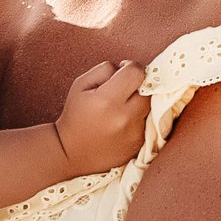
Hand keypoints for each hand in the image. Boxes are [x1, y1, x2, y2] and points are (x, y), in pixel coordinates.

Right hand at [53, 57, 149, 175]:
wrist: (71, 153)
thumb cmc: (75, 115)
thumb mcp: (81, 85)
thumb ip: (104, 70)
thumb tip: (126, 67)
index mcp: (107, 100)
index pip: (136, 73)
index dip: (131, 67)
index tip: (123, 71)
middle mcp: (123, 118)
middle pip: (147, 90)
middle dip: (136, 86)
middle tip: (121, 91)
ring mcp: (133, 134)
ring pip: (149, 107)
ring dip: (138, 103)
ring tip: (120, 108)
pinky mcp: (138, 145)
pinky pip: (147, 123)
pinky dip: (138, 119)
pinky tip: (121, 124)